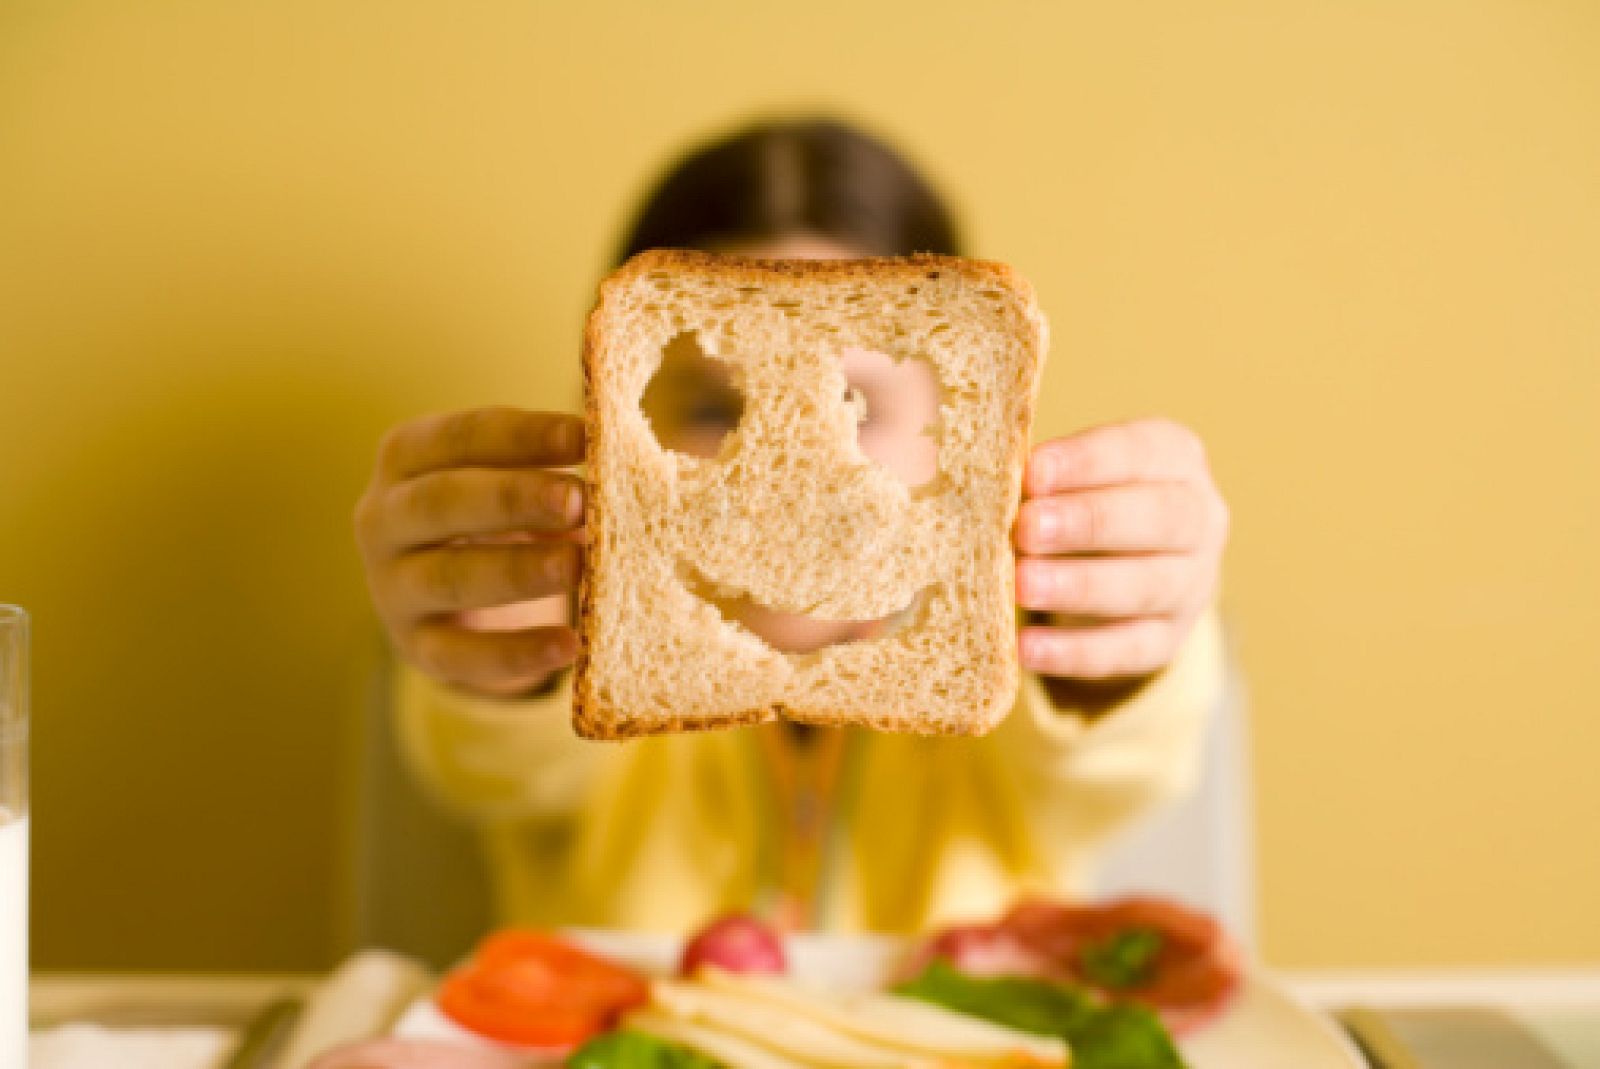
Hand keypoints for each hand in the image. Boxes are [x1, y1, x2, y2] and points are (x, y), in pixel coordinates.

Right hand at [354, 407, 586, 696]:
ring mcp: (393, 586)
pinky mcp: (417, 646)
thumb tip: (622, 467)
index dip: (524, 434)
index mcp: (407, 457)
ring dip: (518, 570)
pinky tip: (570, 645)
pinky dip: (517, 653)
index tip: (586, 434)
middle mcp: (384, 517)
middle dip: (514, 497)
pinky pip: (461, 654)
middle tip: (578, 500)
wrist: (454, 602)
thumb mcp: (512, 484)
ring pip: (448, 577)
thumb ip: (551, 471)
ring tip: (579, 566)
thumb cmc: (496, 518)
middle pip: (443, 500)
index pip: (461, 437)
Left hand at [1014, 419, 1228, 680]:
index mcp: (1175, 458)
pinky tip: (1027, 649)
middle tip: (1026, 528)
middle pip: (1158, 518)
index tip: (1032, 471)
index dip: (1087, 461)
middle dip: (1088, 522)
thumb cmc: (1080, 497)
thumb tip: (970, 473)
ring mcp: (1191, 584)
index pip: (1140, 451)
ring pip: (1146, 586)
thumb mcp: (1074, 472)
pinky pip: (1127, 649)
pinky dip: (1076, 652)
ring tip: (1022, 586)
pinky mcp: (1168, 639)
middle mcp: (1200, 518)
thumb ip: (1039, 471)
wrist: (1129, 561)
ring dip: (1081, 586)